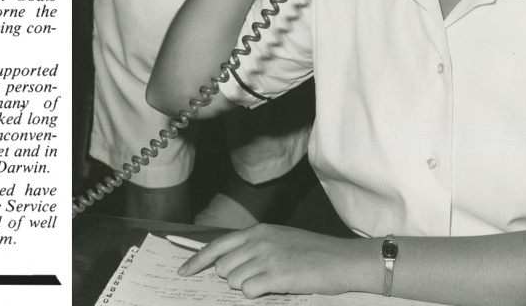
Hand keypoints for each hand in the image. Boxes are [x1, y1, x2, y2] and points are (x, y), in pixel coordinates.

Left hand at [177, 224, 371, 298]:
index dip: (196, 260)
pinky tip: (274, 287)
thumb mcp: (280, 240)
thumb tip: (228, 264)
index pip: (217, 245)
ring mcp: (266, 257)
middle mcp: (258, 241)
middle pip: (223, 267)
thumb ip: (254, 247)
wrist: (342, 260)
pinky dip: (257, 294)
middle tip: (257, 277)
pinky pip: (248, 291)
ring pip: (234, 281)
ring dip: (248, 286)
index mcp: (258, 231)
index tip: (183, 271)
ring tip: (271, 280)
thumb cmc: (314, 253)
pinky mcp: (276, 275)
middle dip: (233, 278)